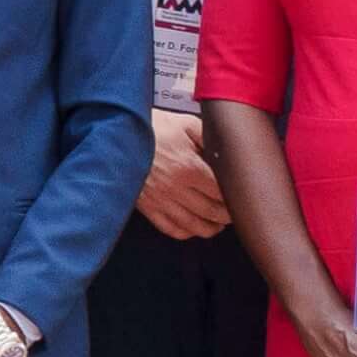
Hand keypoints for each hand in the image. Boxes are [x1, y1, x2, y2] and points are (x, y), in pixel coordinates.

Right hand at [134, 113, 230, 242]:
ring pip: (194, 226)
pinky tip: (194, 227)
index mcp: (189, 167)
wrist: (116, 135)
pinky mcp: (147, 207)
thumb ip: (208, 137)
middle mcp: (176, 188)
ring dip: (211, 228)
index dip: (234, 198)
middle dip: (227, 215)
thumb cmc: (151, 128)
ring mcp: (160, 201)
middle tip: (233, 212)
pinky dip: (187, 233)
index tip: (240, 197)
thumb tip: (227, 152)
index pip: (221, 192)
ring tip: (218, 223)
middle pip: (211, 212)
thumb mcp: (184, 124)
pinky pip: (171, 229)